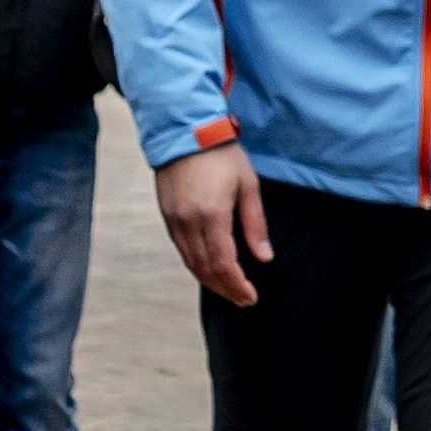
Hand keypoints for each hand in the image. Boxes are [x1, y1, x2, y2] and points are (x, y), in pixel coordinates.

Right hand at [157, 144, 273, 307]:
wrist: (185, 131)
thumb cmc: (222, 155)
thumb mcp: (248, 185)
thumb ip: (255, 224)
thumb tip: (264, 257)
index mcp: (212, 215)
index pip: (223, 263)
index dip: (237, 285)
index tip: (250, 297)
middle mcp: (189, 222)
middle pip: (205, 269)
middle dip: (224, 288)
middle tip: (242, 299)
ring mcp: (174, 220)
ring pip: (190, 262)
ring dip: (209, 280)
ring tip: (228, 289)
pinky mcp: (166, 215)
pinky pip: (181, 249)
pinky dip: (195, 264)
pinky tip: (208, 268)